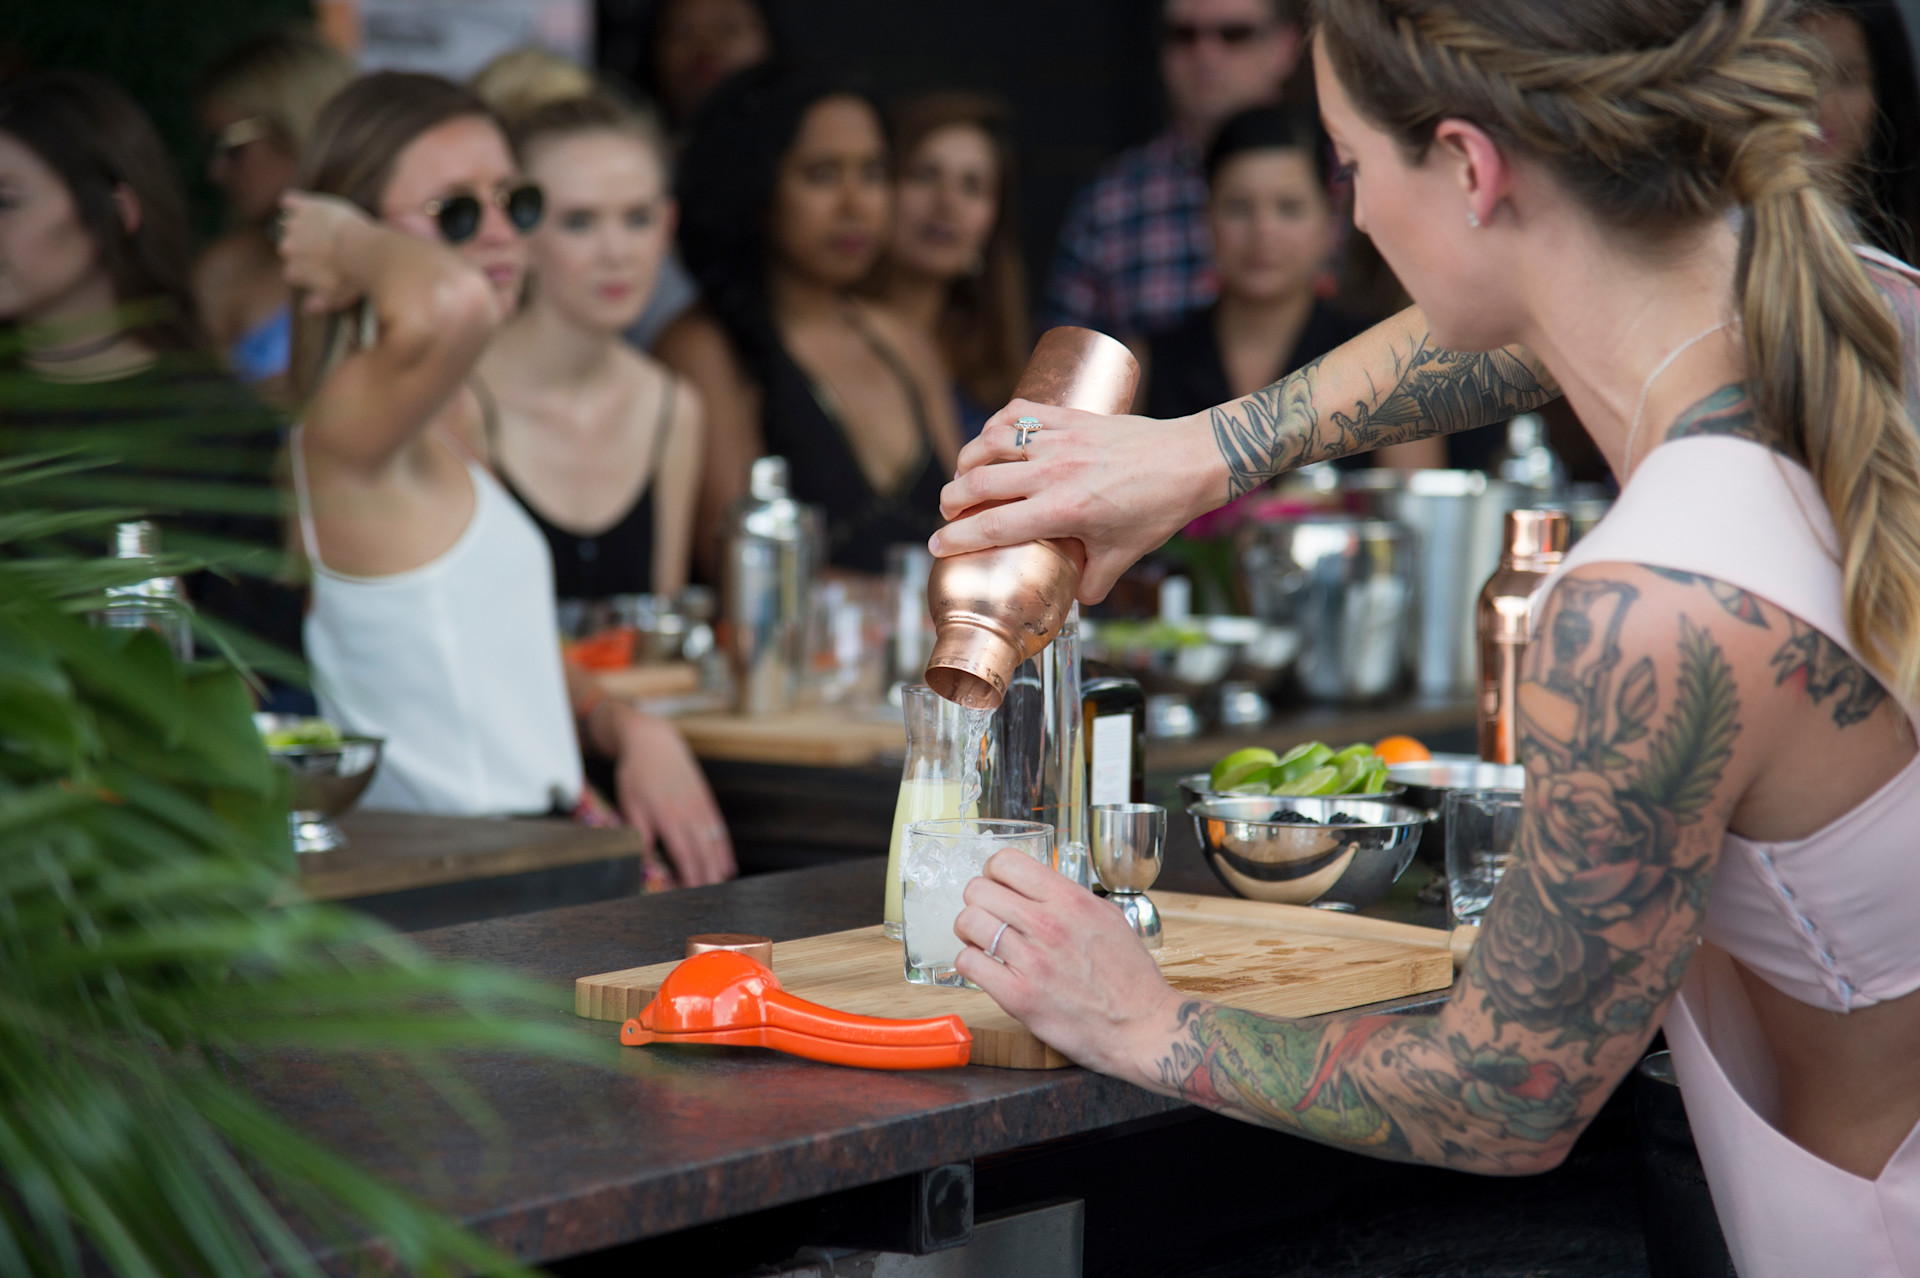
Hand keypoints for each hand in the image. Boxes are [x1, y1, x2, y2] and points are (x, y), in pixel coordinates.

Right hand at [277, 190, 375, 312]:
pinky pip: (291, 200)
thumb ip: (319, 303)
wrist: (365, 251)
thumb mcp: (337, 297)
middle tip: (323, 248)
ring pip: (289, 225)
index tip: (320, 269)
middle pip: (288, 248)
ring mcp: (295, 226)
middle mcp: (287, 248)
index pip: (291, 272)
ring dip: (301, 226)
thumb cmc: (353, 277)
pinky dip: (292, 201)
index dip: (305, 270)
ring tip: (319, 227)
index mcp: (293, 271)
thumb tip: (307, 309)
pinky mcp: (306, 206)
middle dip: (302, 248)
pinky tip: (292, 201)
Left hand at [601, 702, 736, 886]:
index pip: (683, 854)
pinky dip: (724, 849)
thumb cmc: (637, 774)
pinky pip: (719, 829)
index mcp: (668, 816)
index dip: (689, 876)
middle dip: (707, 877)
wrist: (655, 742)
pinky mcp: (706, 800)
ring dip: (718, 866)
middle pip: (703, 852)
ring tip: (721, 887)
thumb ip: (639, 833)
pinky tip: (727, 864)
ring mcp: (701, 806)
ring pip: (714, 842)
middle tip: (710, 899)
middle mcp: (689, 812)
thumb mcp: (630, 803)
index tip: (691, 894)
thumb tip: (644, 860)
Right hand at [932, 398, 1227, 604]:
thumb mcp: (1123, 556)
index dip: (957, 538)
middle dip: (952, 499)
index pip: (993, 525)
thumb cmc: (1158, 508)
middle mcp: (1053, 472)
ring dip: (967, 459)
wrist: (1190, 460)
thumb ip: (1092, 584)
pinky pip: (1019, 413)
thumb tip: (1070, 599)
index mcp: (1062, 511)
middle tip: (947, 513)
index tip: (937, 546)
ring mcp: (1060, 440)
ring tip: (962, 475)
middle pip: (979, 481)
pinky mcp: (1071, 418)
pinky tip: (991, 437)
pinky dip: (996, 424)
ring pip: (991, 442)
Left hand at [952, 848, 1182, 1080]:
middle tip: (987, 917)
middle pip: (979, 889)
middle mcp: (1048, 924)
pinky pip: (969, 963)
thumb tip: (1038, 889)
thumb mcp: (1108, 918)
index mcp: (1070, 900)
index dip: (993, 872)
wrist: (1142, 1027)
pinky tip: (986, 968)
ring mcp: (1031, 960)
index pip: (1006, 862)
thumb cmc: (1129, 977)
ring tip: (982, 942)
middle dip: (978, 902)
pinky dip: (971, 963)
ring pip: (968, 922)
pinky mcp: (1018, 996)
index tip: (997, 887)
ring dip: (969, 932)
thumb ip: (1069, 899)